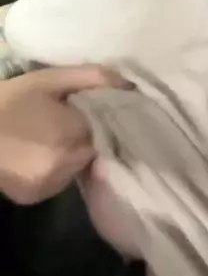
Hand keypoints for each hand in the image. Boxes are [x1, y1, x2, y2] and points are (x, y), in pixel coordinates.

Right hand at [0, 65, 132, 204]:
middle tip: (71, 122)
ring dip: (73, 154)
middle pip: (94, 150)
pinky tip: (40, 155)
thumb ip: (91, 78)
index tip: (96, 111)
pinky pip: (58, 182)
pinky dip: (55, 170)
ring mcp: (49, 185)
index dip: (103, 119)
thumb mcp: (47, 80)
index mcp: (71, 133)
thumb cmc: (7, 102)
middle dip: (87, 136)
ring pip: (78, 168)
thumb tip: (128, 84)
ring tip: (53, 137)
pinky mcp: (34, 197)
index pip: (108, 129)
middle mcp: (65, 164)